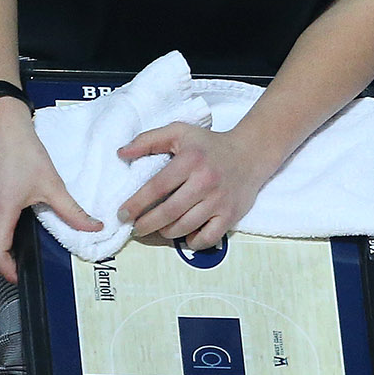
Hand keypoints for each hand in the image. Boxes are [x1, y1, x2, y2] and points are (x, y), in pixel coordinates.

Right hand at [0, 107, 102, 282]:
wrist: (2, 129)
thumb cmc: (25, 153)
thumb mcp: (52, 183)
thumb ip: (72, 210)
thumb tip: (94, 227)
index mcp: (0, 209)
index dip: (7, 269)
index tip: (20, 275)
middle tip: (16, 271)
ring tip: (11, 258)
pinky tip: (3, 238)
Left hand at [117, 121, 275, 250]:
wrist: (251, 153)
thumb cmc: (210, 144)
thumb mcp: (180, 132)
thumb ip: (149, 140)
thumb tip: (121, 153)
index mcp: (191, 160)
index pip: (157, 187)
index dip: (136, 203)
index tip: (122, 214)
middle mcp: (206, 181)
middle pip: (168, 212)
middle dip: (146, 224)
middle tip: (136, 227)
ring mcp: (220, 200)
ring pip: (184, 227)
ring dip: (165, 232)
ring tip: (158, 228)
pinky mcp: (231, 215)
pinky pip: (207, 238)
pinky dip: (192, 242)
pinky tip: (185, 234)